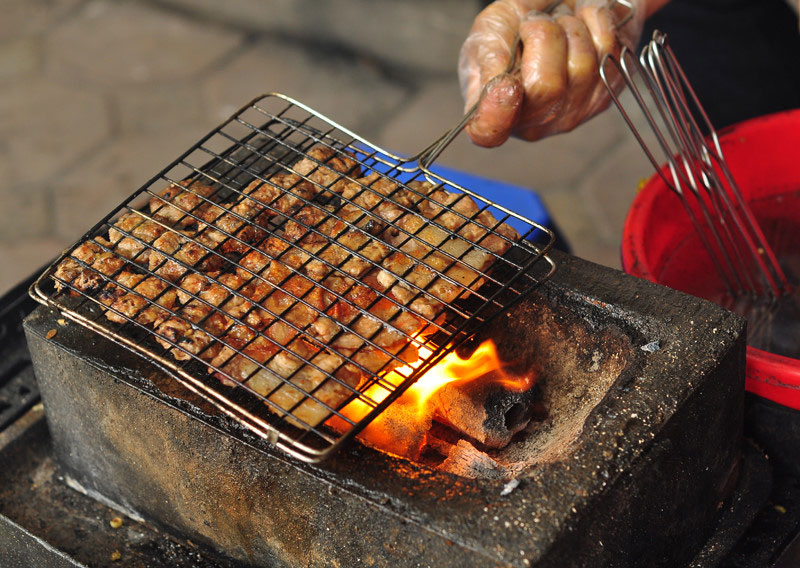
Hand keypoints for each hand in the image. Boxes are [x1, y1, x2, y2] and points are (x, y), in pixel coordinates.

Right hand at [458, 0, 647, 146]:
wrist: (553, 8)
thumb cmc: (515, 25)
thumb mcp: (488, 33)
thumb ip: (490, 61)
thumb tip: (499, 88)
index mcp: (493, 111)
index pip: (490, 131)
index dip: (497, 112)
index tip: (505, 84)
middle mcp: (532, 123)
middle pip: (546, 87)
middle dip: (543, 36)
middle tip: (535, 22)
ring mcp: (571, 114)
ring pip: (582, 66)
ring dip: (571, 28)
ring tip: (559, 23)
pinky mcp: (605, 96)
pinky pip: (608, 52)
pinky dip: (596, 24)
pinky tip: (581, 25)